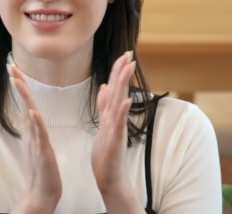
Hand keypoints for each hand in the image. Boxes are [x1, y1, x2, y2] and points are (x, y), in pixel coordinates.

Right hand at [9, 64, 61, 212]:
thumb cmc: (43, 167)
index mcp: (32, 128)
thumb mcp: (38, 142)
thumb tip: (29, 112)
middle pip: (24, 103)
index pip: (26, 100)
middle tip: (10, 65)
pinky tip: (32, 112)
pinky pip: (39, 135)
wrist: (44, 191)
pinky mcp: (42, 151)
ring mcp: (35, 141)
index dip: (19, 83)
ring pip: (29, 115)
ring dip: (24, 98)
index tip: (13, 66)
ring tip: (18, 81)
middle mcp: (31, 132)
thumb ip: (34, 126)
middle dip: (18, 83)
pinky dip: (35, 123)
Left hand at [91, 51, 135, 197]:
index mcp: (110, 114)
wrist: (110, 178)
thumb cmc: (106, 154)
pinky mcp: (116, 140)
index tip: (123, 54)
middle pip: (119, 90)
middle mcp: (115, 118)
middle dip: (123, 72)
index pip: (114, 88)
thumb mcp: (103, 126)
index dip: (117, 71)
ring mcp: (117, 128)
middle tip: (129, 54)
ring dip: (124, 84)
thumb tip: (103, 87)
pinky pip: (119, 123)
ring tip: (128, 68)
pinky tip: (126, 99)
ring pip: (120, 102)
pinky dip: (122, 111)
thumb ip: (104, 107)